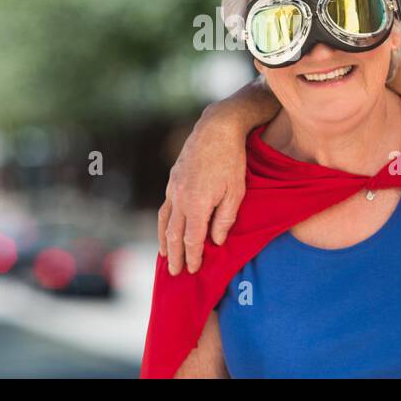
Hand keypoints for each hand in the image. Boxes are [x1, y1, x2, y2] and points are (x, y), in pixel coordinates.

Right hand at [157, 115, 248, 274]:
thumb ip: (225, 219)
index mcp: (196, 204)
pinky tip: (167, 228)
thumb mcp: (236, 192)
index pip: (192, 239)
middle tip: (174, 272)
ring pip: (165, 220)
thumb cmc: (232, 160)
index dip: (193, 256)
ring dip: (164, 240)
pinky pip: (165, 207)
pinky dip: (164, 222)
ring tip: (164, 255)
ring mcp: (173, 187)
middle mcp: (180, 198)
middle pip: (174, 234)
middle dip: (174, 255)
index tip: (193, 270)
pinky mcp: (173, 178)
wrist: (216, 127)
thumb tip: (216, 242)